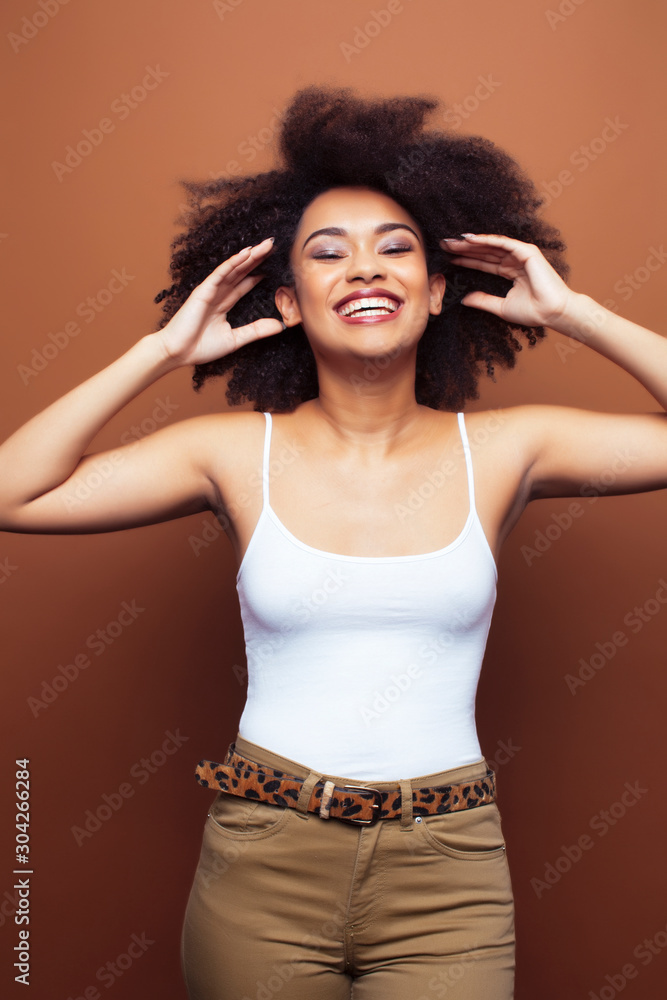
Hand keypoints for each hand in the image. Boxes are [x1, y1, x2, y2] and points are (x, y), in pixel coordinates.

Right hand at [154, 238, 284, 366]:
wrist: (179, 353)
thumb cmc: (201, 347)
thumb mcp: (236, 339)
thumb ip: (256, 330)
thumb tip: (280, 326)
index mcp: (225, 303)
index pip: (245, 284)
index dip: (259, 273)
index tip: (276, 264)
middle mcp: (219, 293)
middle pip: (242, 272)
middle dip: (257, 259)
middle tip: (273, 245)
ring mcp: (211, 290)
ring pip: (233, 269)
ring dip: (249, 256)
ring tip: (265, 245)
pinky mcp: (203, 291)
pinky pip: (220, 274)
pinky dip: (232, 263)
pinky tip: (245, 254)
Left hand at [439, 234, 574, 329]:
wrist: (552, 313)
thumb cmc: (533, 312)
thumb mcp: (501, 307)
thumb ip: (483, 300)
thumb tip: (464, 299)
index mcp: (510, 272)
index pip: (484, 263)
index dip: (467, 259)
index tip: (449, 258)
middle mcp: (515, 261)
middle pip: (485, 252)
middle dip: (465, 248)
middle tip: (445, 245)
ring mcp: (521, 254)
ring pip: (491, 245)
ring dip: (472, 242)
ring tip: (452, 241)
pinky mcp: (527, 251)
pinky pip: (502, 243)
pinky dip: (486, 240)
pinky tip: (470, 239)